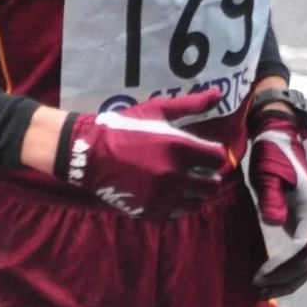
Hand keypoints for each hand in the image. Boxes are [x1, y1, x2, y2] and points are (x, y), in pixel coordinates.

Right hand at [52, 86, 228, 218]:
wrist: (88, 153)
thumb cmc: (123, 128)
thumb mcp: (155, 111)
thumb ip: (189, 105)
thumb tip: (218, 93)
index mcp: (180, 148)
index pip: (218, 158)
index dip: (213, 154)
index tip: (203, 152)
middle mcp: (176, 174)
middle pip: (212, 183)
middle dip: (207, 175)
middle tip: (196, 169)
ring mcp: (164, 196)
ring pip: (198, 201)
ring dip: (194, 192)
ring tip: (182, 182)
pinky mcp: (151, 210)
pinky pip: (178, 212)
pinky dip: (177, 204)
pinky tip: (168, 193)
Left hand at [242, 99, 306, 295]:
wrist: (280, 141)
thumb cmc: (269, 157)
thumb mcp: (266, 174)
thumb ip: (270, 199)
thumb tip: (275, 224)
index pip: (303, 248)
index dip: (283, 267)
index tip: (259, 277)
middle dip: (286, 280)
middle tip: (259, 292)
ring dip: (289, 279)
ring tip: (263, 292)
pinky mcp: (305, 223)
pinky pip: (302, 253)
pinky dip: (289, 268)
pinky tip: (270, 277)